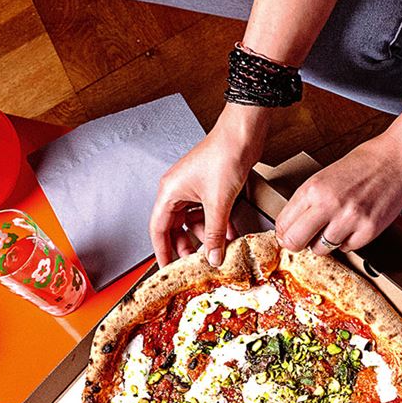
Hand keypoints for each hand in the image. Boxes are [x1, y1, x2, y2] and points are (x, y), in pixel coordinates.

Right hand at [150, 108, 266, 265]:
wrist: (243, 134)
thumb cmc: (224, 155)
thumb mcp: (218, 203)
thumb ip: (214, 234)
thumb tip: (212, 257)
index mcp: (169, 192)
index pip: (158, 230)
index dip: (162, 251)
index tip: (168, 268)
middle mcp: (177, 190)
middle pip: (175, 227)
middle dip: (187, 246)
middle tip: (197, 263)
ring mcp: (193, 188)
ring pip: (193, 221)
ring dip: (206, 236)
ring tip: (218, 249)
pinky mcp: (208, 187)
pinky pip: (207, 212)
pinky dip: (216, 224)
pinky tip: (228, 234)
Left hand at [274, 130, 401, 254]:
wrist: (395, 160)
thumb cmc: (361, 166)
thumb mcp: (324, 177)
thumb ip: (307, 202)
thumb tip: (290, 229)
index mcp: (313, 188)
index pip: (283, 224)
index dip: (284, 233)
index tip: (289, 235)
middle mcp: (329, 204)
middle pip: (295, 242)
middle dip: (297, 244)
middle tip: (304, 241)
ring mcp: (349, 219)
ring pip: (320, 249)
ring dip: (324, 242)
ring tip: (335, 226)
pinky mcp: (368, 231)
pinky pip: (346, 248)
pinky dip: (347, 240)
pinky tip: (353, 224)